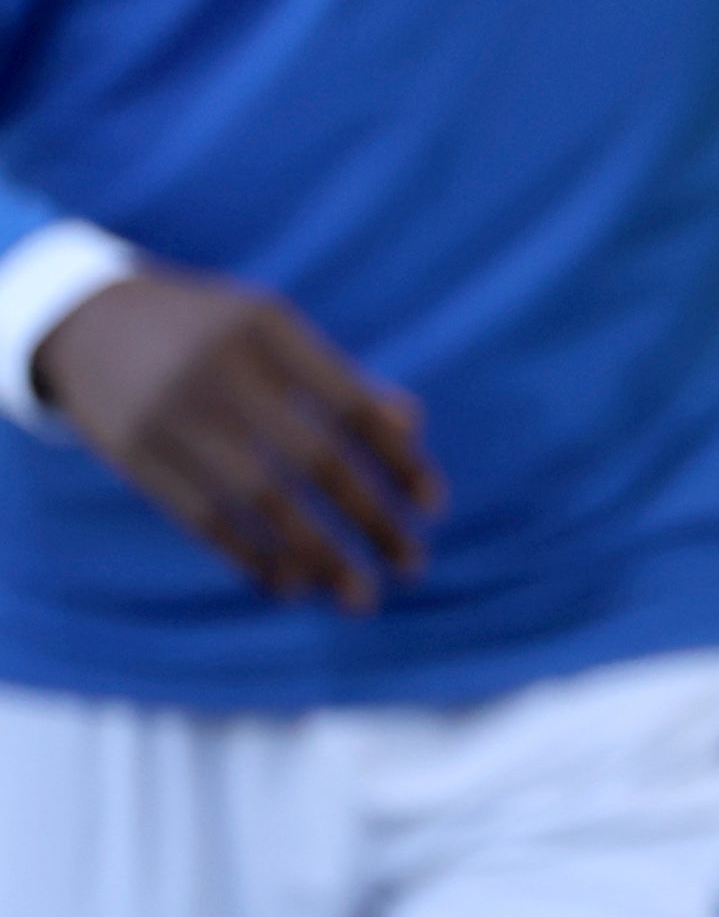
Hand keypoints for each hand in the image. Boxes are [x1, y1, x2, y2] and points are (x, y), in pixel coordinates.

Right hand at [34, 267, 440, 609]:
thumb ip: (340, 377)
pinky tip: (288, 585)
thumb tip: (412, 429)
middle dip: (369, 518)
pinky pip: (200, 516)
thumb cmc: (209, 331)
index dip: (396, 458)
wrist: (86, 320)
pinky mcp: (131, 454)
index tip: (432, 508)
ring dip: (315, 554)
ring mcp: (170, 414)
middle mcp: (219, 370)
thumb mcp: (271, 330)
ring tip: (357, 596)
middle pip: (311, 458)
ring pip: (257, 499)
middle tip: (414, 566)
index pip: (350, 404)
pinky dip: (249, 556)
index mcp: (266, 328)